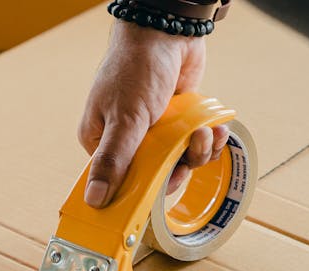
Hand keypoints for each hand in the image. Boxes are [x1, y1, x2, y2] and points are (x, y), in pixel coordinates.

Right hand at [78, 22, 228, 206]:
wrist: (166, 31)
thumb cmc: (135, 69)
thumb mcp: (124, 120)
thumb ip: (113, 161)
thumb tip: (93, 201)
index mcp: (102, 142)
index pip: (120, 182)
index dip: (144, 190)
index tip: (165, 186)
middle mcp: (126, 140)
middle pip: (155, 175)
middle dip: (179, 166)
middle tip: (190, 150)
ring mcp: (154, 132)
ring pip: (179, 161)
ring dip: (199, 151)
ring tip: (204, 132)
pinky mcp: (178, 123)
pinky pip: (194, 144)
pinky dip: (209, 139)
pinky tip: (215, 129)